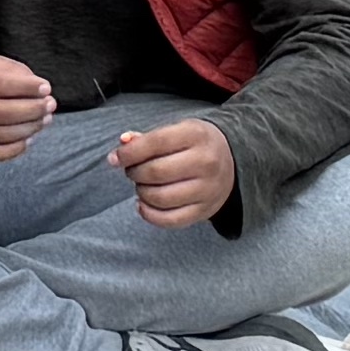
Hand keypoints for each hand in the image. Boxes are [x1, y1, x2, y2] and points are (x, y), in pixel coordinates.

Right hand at [0, 48, 59, 162]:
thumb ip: (6, 69)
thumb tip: (38, 88)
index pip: (2, 85)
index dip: (28, 88)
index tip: (45, 87)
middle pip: (4, 114)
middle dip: (33, 110)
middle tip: (50, 105)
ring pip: (0, 136)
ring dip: (29, 129)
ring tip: (43, 120)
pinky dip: (14, 149)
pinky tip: (27, 139)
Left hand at [112, 118, 237, 227]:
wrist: (234, 161)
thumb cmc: (195, 144)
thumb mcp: (176, 131)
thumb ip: (147, 137)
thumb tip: (123, 144)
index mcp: (196, 135)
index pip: (155, 143)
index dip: (129, 153)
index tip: (115, 158)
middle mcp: (205, 162)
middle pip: (155, 172)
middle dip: (134, 173)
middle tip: (132, 171)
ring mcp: (207, 189)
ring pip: (160, 198)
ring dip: (141, 192)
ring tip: (141, 185)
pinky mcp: (205, 210)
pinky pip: (170, 220)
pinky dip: (149, 214)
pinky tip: (143, 204)